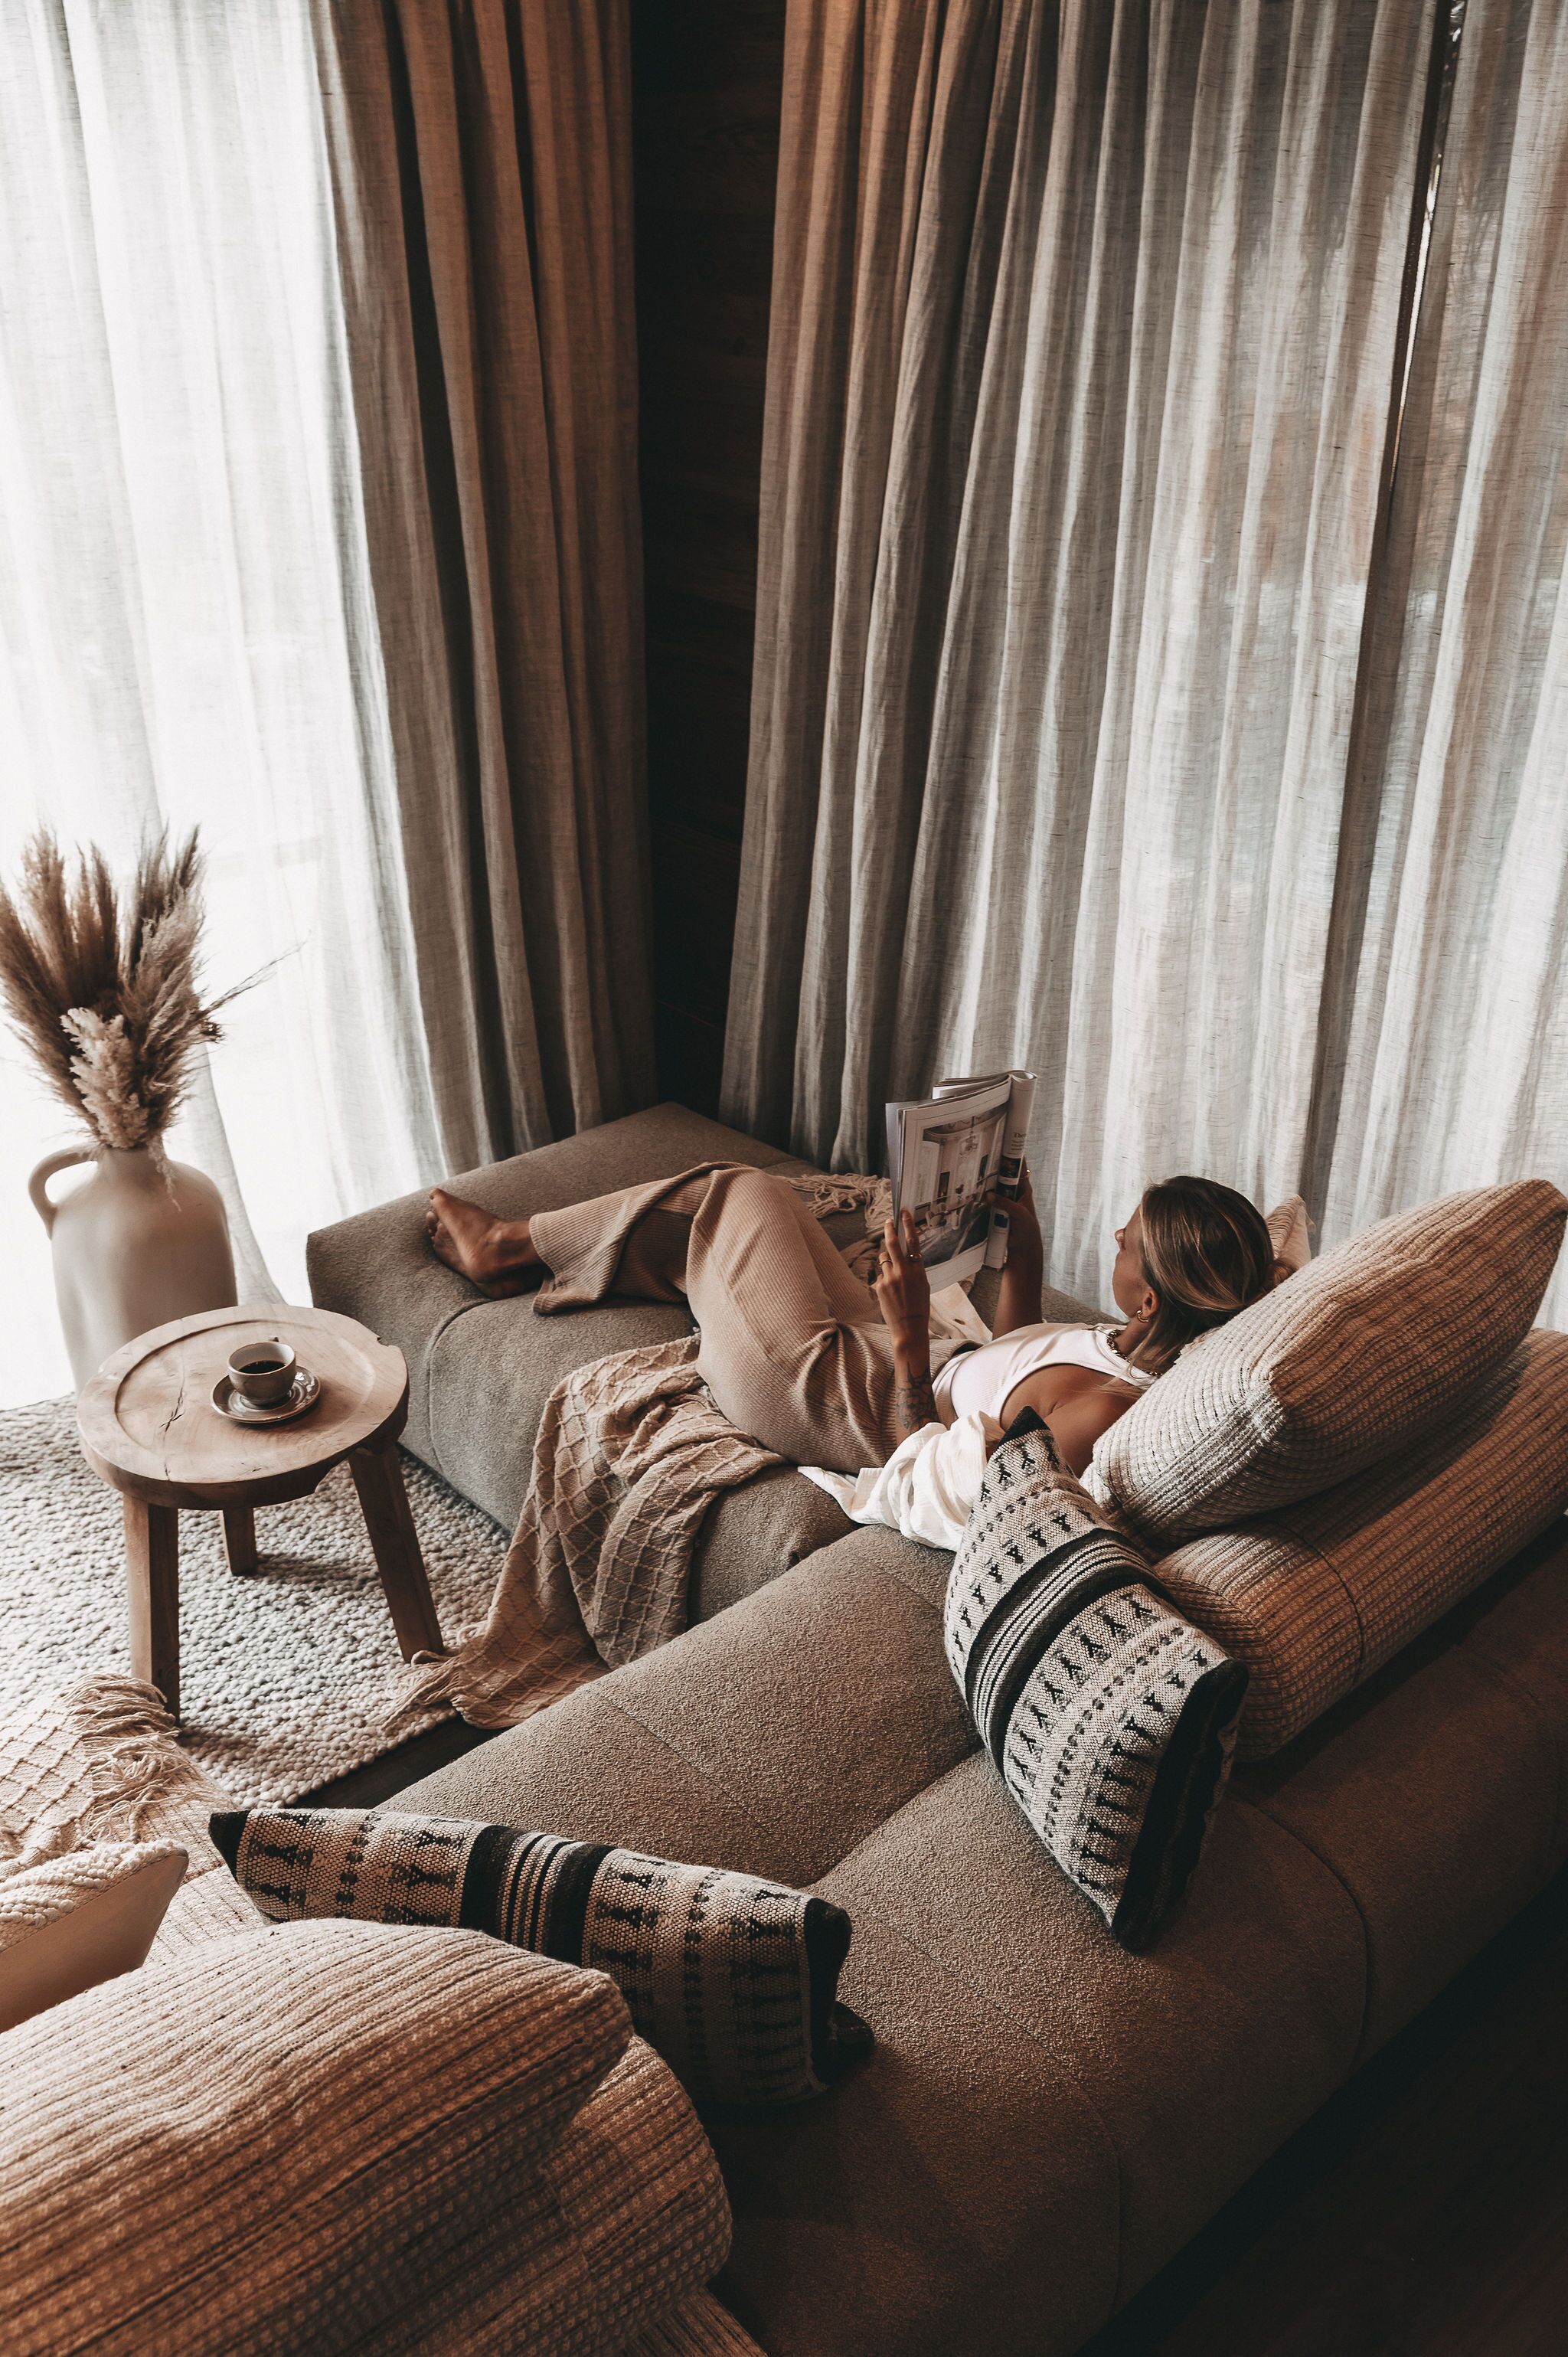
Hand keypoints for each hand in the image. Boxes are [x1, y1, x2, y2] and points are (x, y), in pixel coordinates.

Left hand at [873, 1210, 930, 1354]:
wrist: (909, 1327)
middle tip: (888, 1221)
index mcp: (918, 1270)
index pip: (913, 1242)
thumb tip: (905, 1256)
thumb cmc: (919, 1307)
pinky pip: (880, 1274)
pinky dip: (884, 1277)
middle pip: (893, 1244)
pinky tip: (890, 1291)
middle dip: (889, 1230)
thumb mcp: (923, 1284)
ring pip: (884, 1259)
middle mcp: (904, 1271)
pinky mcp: (880, 1286)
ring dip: (887, 1260)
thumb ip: (914, 1269)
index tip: (904, 1213)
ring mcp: (890, 1278)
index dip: (908, 1225)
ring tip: (894, 1275)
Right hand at [984, 1158, 1041, 1262]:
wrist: (1024, 1247)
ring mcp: (1006, 1201)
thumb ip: (1004, 1203)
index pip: (1020, 1170)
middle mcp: (1015, 1193)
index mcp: (1025, 1190)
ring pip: (996, 1189)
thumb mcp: (1018, 1213)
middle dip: (996, 1169)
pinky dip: (984, 1198)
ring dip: (988, 1184)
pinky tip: (975, 1193)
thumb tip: (988, 1195)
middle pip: (1004, 1177)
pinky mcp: (998, 1210)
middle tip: (985, 1159)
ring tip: (977, 1174)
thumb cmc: (1027, 1228)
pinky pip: (990, 1201)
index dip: (1014, 1158)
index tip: (1006, 1147)